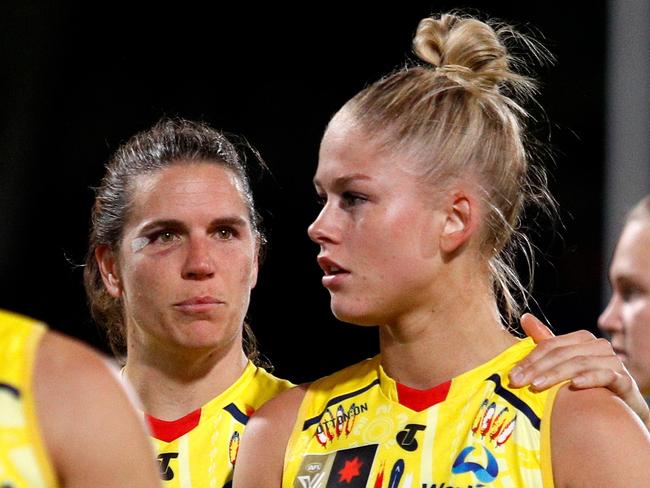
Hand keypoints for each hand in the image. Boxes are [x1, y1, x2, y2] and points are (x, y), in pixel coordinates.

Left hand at [509, 313, 649, 429]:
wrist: (621, 409)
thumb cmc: (589, 385)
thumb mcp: (565, 362)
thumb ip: (545, 341)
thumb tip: (524, 317)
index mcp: (582, 339)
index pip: (550, 345)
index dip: (529, 359)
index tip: (512, 375)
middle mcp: (599, 347)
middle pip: (562, 354)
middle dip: (537, 368)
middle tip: (517, 382)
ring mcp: (614, 363)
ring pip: (580, 363)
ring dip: (556, 374)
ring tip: (536, 386)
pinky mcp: (625, 381)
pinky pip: (607, 376)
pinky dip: (589, 378)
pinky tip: (574, 385)